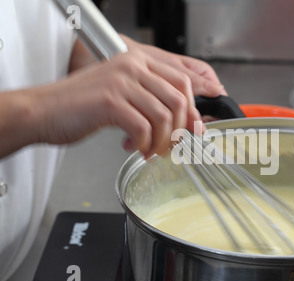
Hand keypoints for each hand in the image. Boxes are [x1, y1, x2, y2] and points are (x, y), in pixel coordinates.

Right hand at [0, 40, 225, 158]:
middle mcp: (132, 66)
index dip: (193, 109)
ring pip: (164, 116)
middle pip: (178, 100)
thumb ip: (153, 102)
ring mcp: (121, 82)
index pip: (183, 81)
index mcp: (138, 60)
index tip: (194, 129)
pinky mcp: (110, 102)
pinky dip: (144, 145)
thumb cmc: (83, 106)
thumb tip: (188, 124)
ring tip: (150, 151)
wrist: (43, 111)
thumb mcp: (123, 94)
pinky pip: (144, 129)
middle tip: (171, 147)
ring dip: (162, 141)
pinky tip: (134, 149)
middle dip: (180, 130)